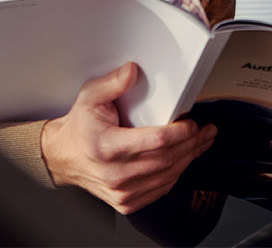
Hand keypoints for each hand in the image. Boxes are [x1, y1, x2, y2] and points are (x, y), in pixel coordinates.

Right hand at [40, 62, 216, 212]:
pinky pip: (160, 188)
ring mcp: (121, 191)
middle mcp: (115, 173)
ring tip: (203, 141)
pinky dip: (177, 173)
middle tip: (207, 130)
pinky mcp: (126, 201)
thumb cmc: (80, 127)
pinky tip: (186, 159)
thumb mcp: (91, 97)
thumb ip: (113, 82)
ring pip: (167, 176)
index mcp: (107, 147)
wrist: (64, 157)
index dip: (180, 132)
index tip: (193, 123)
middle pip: (167, 159)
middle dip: (193, 143)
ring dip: (190, 157)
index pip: (155, 141)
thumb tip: (132, 71)